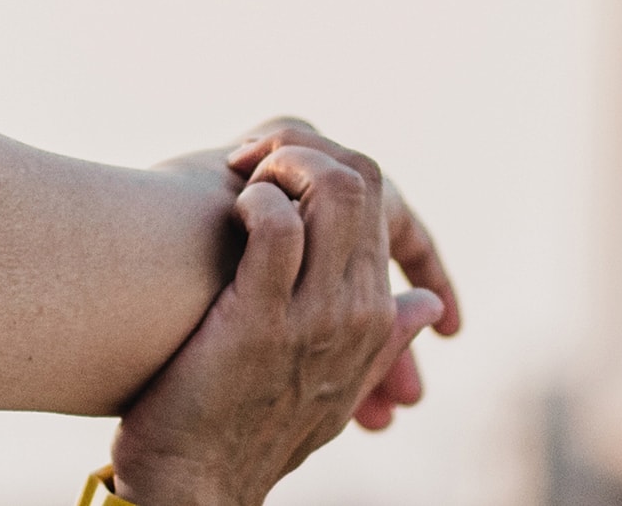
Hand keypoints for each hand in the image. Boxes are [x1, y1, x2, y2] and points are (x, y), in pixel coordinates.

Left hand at [110, 137, 444, 505]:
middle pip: (361, 179)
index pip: (382, 197)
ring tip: (241, 180)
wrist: (194, 485)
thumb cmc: (246, 429)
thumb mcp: (333, 390)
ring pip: (332, 190)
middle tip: (251, 162)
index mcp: (374, 317)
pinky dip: (254, 199)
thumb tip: (427, 307)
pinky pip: (275, 224)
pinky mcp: (260, 318)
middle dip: (303, 149)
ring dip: (282, 164)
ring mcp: (312, 314)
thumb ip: (385, 344)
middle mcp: (356, 310)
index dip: (326, 161)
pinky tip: (228, 207)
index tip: (274, 170)